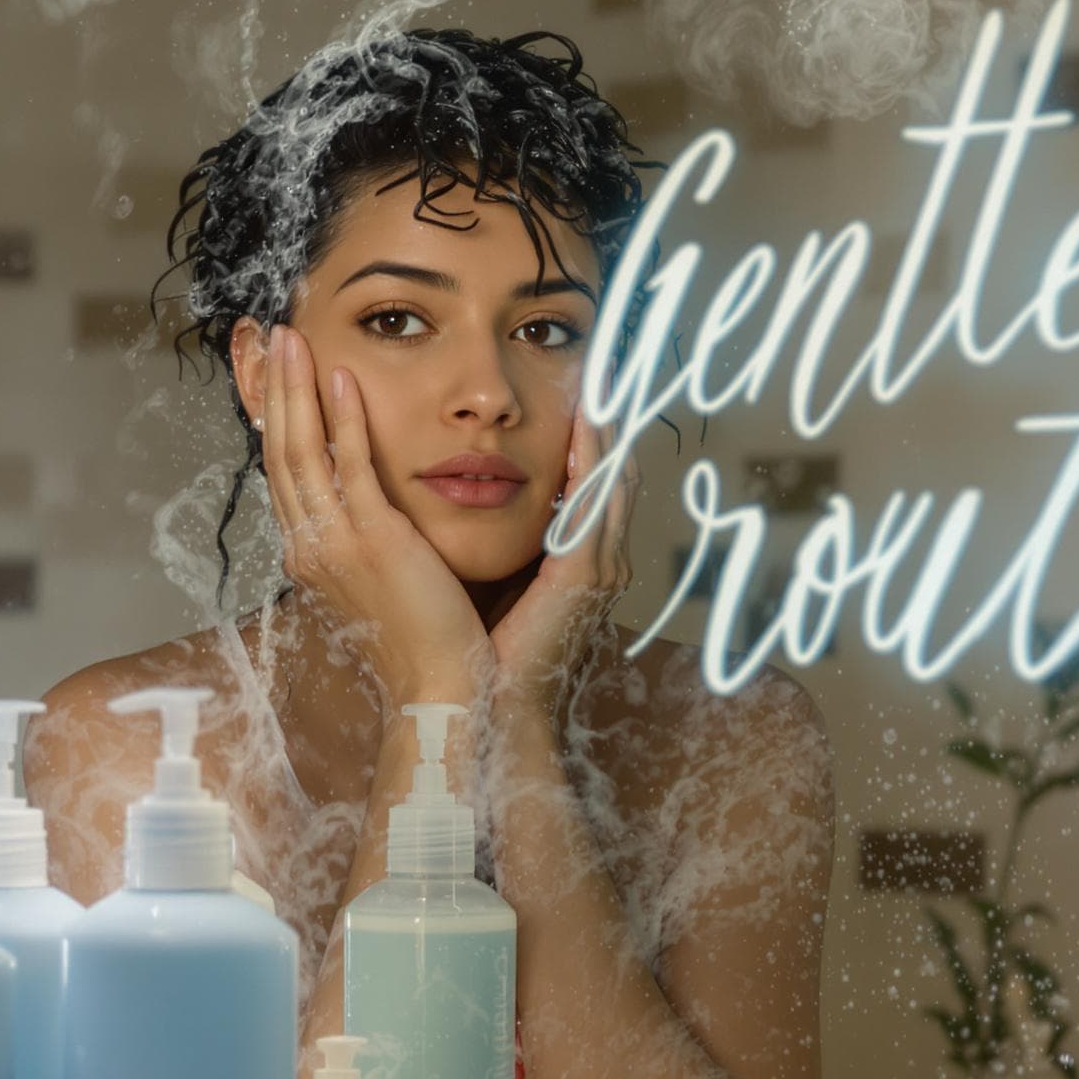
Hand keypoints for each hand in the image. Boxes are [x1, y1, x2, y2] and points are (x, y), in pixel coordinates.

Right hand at [262, 324, 488, 701]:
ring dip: (294, 389)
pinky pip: (347, 466)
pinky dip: (339, 418)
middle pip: (279, 452)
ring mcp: (335, 543)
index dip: (280, 418)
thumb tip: (374, 513)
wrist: (441, 689)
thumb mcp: (383, 583)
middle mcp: (311, 547)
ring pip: (300, 451)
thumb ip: (371, 542)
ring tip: (291, 339)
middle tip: (274, 336)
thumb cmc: (423, 643)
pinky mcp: (371, 541)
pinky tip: (340, 377)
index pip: (286, 473)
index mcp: (313, 556)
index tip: (282, 373)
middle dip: (275, 390)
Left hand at [489, 407, 636, 727]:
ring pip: (611, 482)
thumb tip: (467, 492)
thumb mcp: (489, 579)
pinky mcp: (584, 577)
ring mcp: (599, 569)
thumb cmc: (476, 650)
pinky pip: (595, 505)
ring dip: (605, 430)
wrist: (482, 709)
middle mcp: (598, 561)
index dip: (589, 437)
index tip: (577, 389)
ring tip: (598, 381)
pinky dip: (593, 460)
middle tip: (597, 370)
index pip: (590, 485)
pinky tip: (586, 424)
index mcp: (576, 562)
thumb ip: (497, 538)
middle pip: (610, 475)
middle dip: (606, 423)